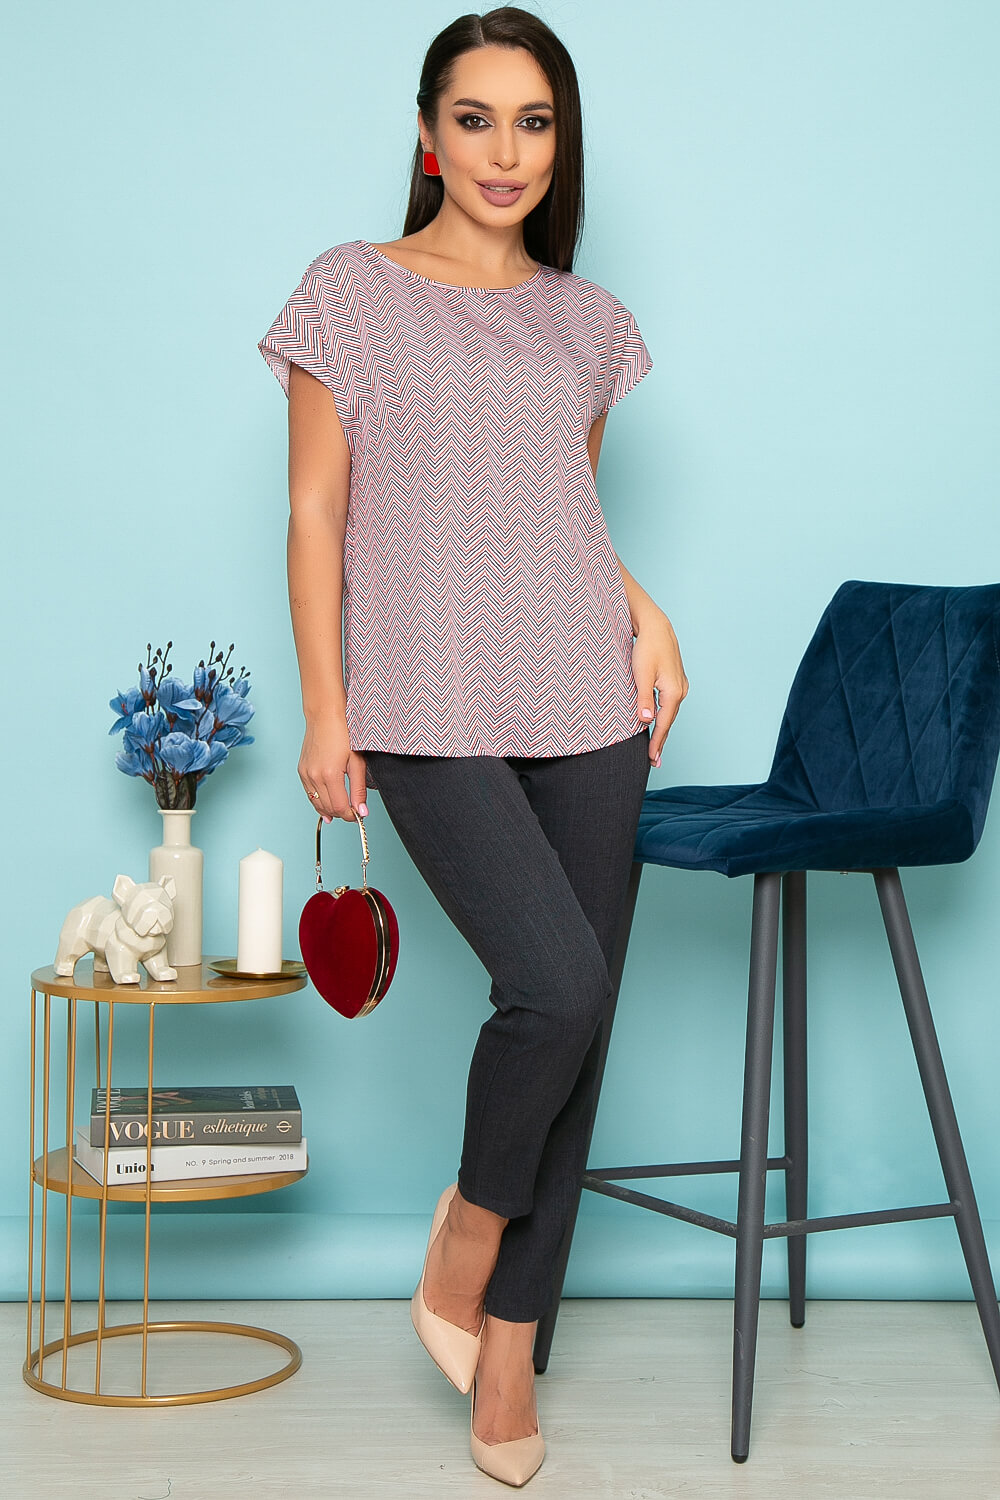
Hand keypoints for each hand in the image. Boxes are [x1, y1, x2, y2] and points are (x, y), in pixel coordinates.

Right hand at [298, 712, 367, 822]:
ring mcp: (305, 774)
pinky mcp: (301, 771)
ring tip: (342, 810)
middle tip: (354, 811)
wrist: (324, 716)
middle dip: (342, 813)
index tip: (359, 815)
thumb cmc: (344, 734)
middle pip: (328, 808)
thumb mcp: (357, 761)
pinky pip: (309, 794)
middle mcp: (314, 777)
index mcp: (330, 775)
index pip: (340, 808)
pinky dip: (319, 801)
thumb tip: (361, 811)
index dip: (351, 815)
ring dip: (330, 810)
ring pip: (317, 804)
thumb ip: (359, 789)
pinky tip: (327, 804)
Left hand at [631, 610, 687, 766]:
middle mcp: (681, 691)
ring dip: (662, 731)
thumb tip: (646, 721)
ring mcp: (680, 686)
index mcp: (673, 692)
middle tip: (654, 762)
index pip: (663, 724)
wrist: (657, 628)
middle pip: (669, 722)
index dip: (656, 743)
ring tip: (655, 749)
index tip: (651, 759)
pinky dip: (664, 718)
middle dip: (661, 742)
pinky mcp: (676, 682)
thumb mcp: (641, 675)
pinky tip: (658, 724)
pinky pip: (669, 705)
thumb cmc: (647, 648)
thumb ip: (643, 700)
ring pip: (670, 714)